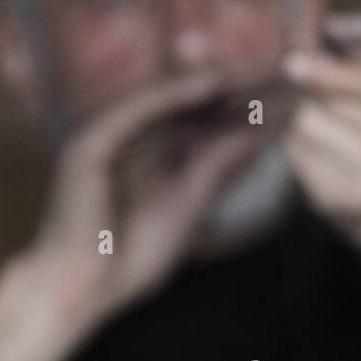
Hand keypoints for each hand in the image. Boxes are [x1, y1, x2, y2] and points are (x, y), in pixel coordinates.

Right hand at [27, 72, 267, 324]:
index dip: (238, 102)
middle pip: (185, 101)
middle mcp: (127, 137)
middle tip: (278, 68)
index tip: (282, 91)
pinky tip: (213, 83)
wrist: (78, 294)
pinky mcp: (89, 142)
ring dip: (210, 79)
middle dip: (232, 85)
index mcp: (147, 152)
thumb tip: (257, 134)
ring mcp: (105, 135)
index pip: (197, 117)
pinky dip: (175, 94)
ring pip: (165, 96)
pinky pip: (138, 109)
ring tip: (254, 66)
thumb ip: (218, 165)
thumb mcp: (189, 203)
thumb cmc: (128, 259)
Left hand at [281, 13, 360, 247]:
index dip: (334, 72)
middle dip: (312, 86)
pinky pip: (297, 157)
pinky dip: (301, 141)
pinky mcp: (342, 204)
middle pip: (331, 107)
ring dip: (303, 112)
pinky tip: (325, 143)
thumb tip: (326, 32)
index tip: (294, 61)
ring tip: (326, 113)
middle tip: (307, 76)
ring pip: (306, 130)